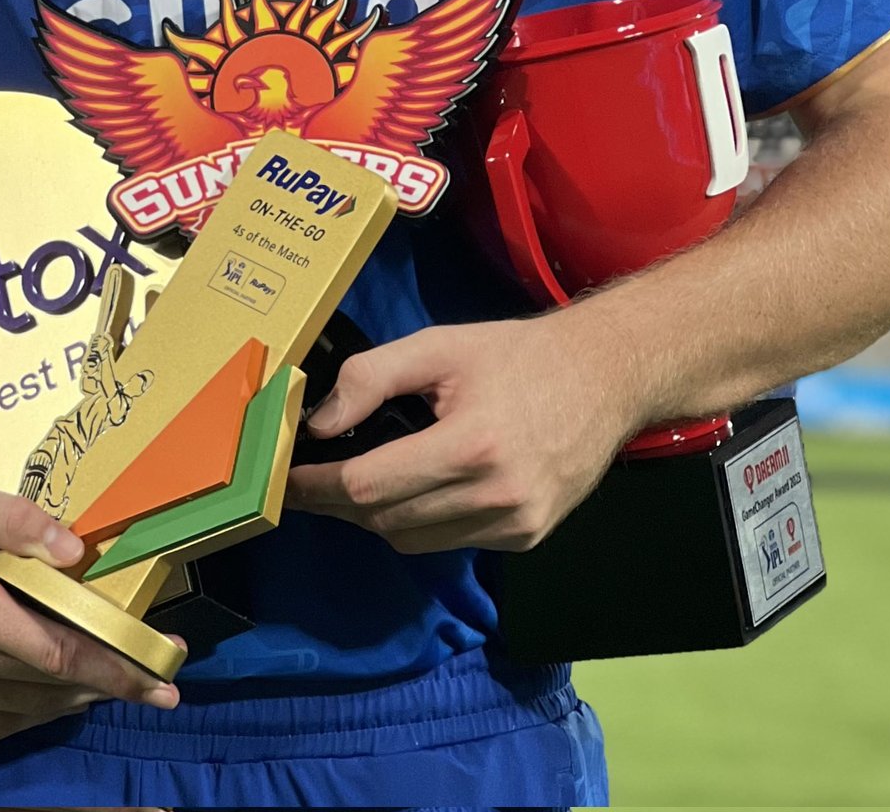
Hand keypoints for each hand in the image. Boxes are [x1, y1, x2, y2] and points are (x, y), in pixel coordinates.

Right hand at [0, 461, 180, 739]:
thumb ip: (19, 524)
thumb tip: (78, 552)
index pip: (55, 654)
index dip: (114, 668)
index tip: (160, 675)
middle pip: (44, 687)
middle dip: (106, 687)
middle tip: (156, 684)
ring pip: (15, 710)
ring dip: (69, 704)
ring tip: (110, 687)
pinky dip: (22, 716)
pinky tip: (46, 700)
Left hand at [285, 311, 636, 553]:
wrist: (605, 378)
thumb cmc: (518, 356)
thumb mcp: (439, 346)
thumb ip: (372, 378)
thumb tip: (318, 423)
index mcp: (472, 444)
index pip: (369, 487)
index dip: (317, 487)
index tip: (283, 480)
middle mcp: (496, 497)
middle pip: (384, 521)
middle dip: (339, 502)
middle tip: (313, 477)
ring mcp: (516, 525)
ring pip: (412, 541)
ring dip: (377, 517)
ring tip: (361, 479)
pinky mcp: (527, 539)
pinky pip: (450, 542)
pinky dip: (421, 522)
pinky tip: (418, 487)